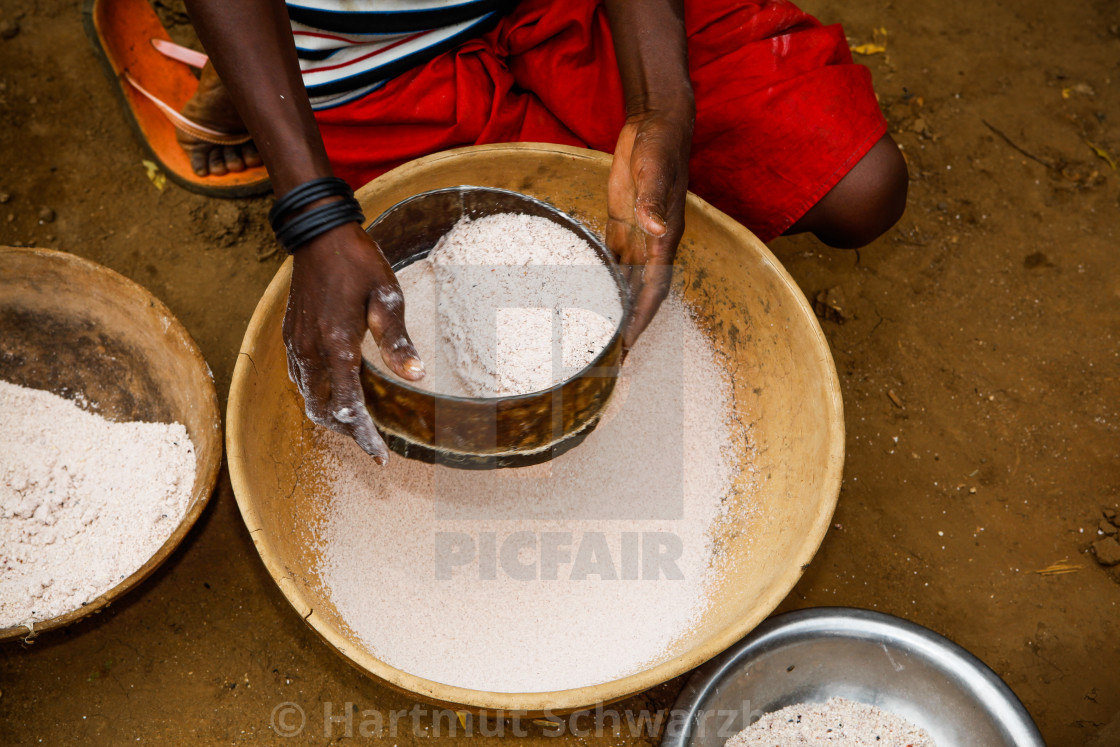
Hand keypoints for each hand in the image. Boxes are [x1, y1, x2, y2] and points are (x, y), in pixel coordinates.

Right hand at [283, 221, 423, 461]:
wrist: (318, 234)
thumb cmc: (358, 263)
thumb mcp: (387, 298)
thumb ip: (398, 340)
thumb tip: (417, 376)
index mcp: (336, 346)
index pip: (348, 408)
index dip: (364, 437)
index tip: (380, 457)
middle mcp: (310, 350)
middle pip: (323, 411)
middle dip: (347, 431)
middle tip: (372, 440)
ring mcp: (295, 343)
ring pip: (308, 396)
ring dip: (331, 413)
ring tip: (356, 421)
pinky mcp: (290, 334)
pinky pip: (300, 377)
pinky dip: (317, 394)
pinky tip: (335, 390)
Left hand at [607, 109, 692, 346]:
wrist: (656, 125)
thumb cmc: (661, 147)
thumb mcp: (655, 170)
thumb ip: (655, 200)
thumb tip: (656, 229)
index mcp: (664, 239)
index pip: (653, 290)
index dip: (641, 319)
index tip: (628, 346)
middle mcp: (651, 245)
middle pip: (639, 296)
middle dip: (627, 327)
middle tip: (609, 359)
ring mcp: (636, 237)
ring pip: (624, 283)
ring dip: (613, 310)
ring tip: (596, 338)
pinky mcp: (621, 226)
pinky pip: (611, 261)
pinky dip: (600, 283)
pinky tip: (583, 299)